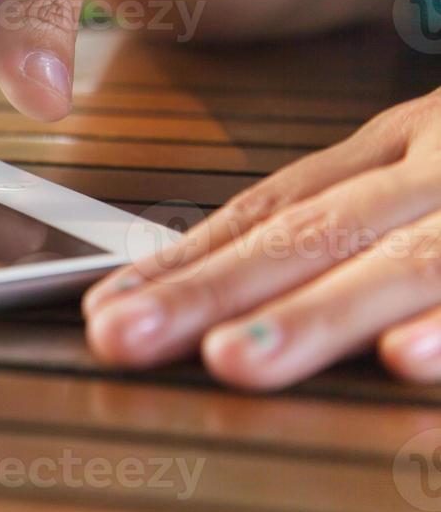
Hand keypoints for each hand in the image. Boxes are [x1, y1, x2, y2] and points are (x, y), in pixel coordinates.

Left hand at [84, 88, 440, 388]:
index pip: (267, 210)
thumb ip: (356, 221)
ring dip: (309, 316)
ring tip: (231, 359)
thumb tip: (231, 288)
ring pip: (398, 264)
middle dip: (208, 291)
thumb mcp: (429, 177)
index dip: (182, 261)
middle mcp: (429, 173)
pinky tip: (402, 358)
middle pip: (306, 234)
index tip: (103, 307)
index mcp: (392, 151)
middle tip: (123, 336)